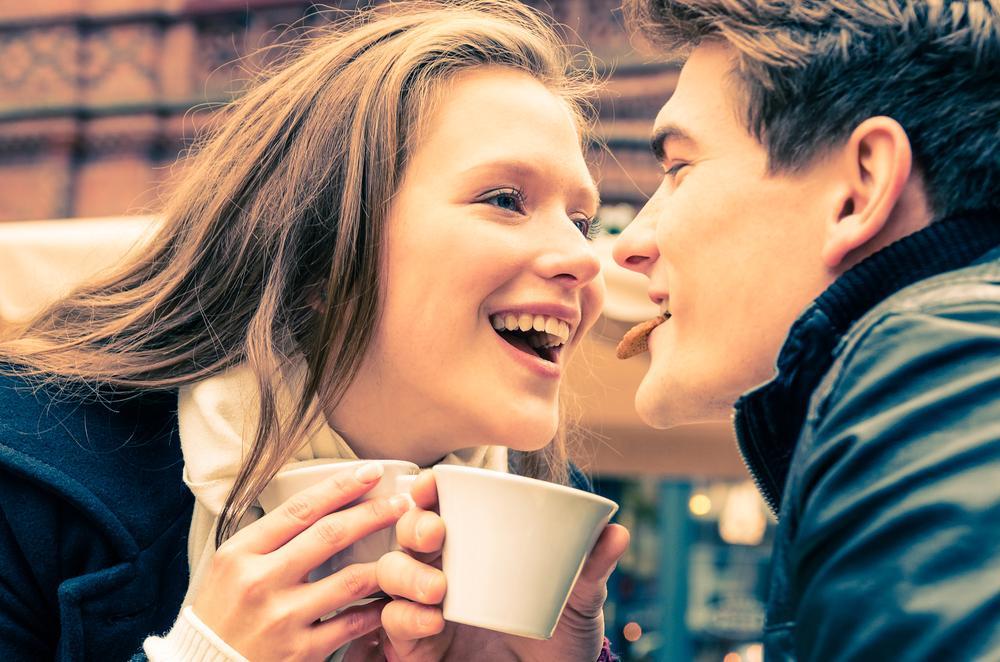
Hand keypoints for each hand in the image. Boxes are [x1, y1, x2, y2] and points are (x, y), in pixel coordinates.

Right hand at [190, 463, 413, 660]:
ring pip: (351, 580)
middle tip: (402, 502)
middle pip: (330, 535)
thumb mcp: (229, 567)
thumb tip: (314, 502)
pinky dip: (376, 609)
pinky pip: (351, 623)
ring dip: (386, 563)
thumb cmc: (221, 615)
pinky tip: (390, 597)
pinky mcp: (300, 652)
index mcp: (240, 553)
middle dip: (373, 514)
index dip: (341, 486)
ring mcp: (282, 618)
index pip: (300, 509)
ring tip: (406, 550)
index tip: (370, 472)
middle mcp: (260, 582)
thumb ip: (267, 539)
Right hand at [349, 471, 629, 661]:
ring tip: (439, 590)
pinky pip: (394, 622)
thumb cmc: (559, 635)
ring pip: (391, 572)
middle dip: (414, 524)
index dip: (430, 488)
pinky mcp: (417, 643)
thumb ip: (593, 568)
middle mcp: (444, 567)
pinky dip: (405, 617)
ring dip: (406, 573)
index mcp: (475, 544)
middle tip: (436, 534)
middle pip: (407, 531)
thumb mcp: (579, 599)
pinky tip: (432, 621)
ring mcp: (426, 604)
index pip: (441, 504)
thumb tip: (617, 532)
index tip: (435, 482)